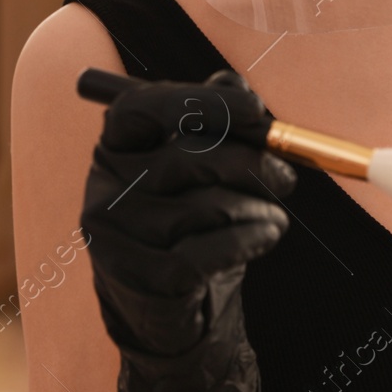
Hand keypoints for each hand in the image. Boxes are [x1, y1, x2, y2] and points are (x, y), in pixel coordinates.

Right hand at [80, 70, 295, 391]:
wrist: (175, 310)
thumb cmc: (192, 225)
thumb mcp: (201, 170)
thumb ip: (214, 123)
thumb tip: (233, 81)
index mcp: (115, 145)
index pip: (144, 105)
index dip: (202, 102)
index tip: (257, 108)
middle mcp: (102, 185)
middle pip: (184, 158)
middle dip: (250, 162)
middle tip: (288, 175)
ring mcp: (113, 236)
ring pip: (202, 208)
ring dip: (254, 210)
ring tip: (274, 218)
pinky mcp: (135, 279)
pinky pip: (204, 253)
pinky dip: (247, 240)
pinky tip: (264, 237)